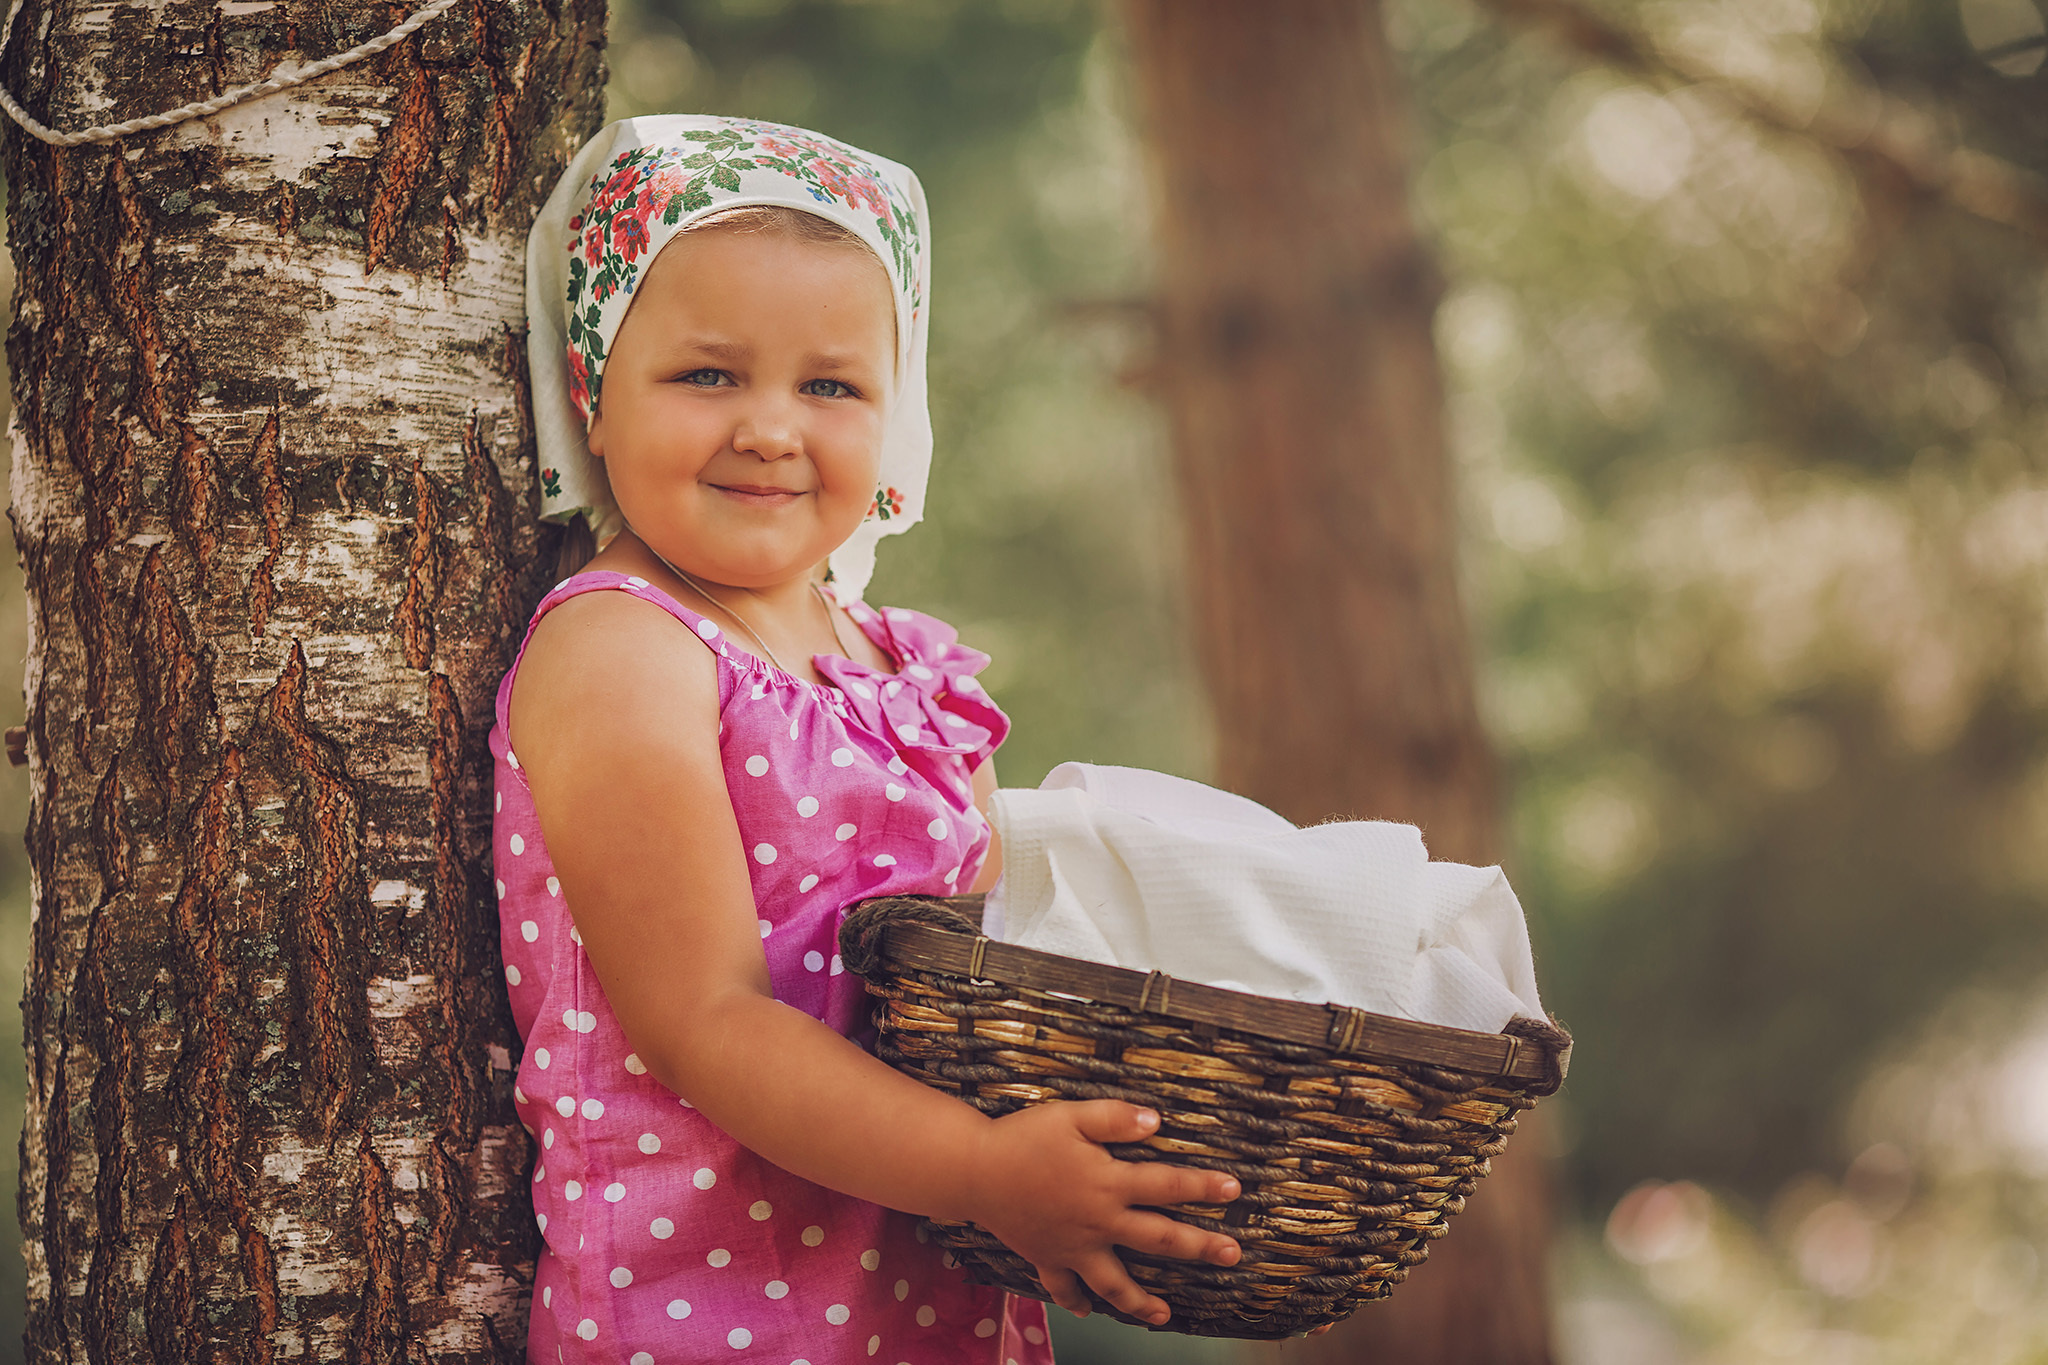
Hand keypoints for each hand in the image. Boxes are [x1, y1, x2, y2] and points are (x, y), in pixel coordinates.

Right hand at [966, 1100, 1242, 1325]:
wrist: (972, 1172)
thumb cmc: (1022, 1138)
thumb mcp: (1070, 1116)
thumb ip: (1115, 1118)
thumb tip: (1157, 1121)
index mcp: (1107, 1184)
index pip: (1166, 1185)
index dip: (1202, 1186)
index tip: (1233, 1189)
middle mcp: (1097, 1222)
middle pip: (1157, 1239)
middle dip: (1198, 1247)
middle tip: (1232, 1255)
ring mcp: (1073, 1247)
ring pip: (1114, 1281)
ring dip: (1141, 1301)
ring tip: (1165, 1315)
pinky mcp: (1047, 1257)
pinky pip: (1064, 1287)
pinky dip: (1076, 1301)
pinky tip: (1087, 1311)